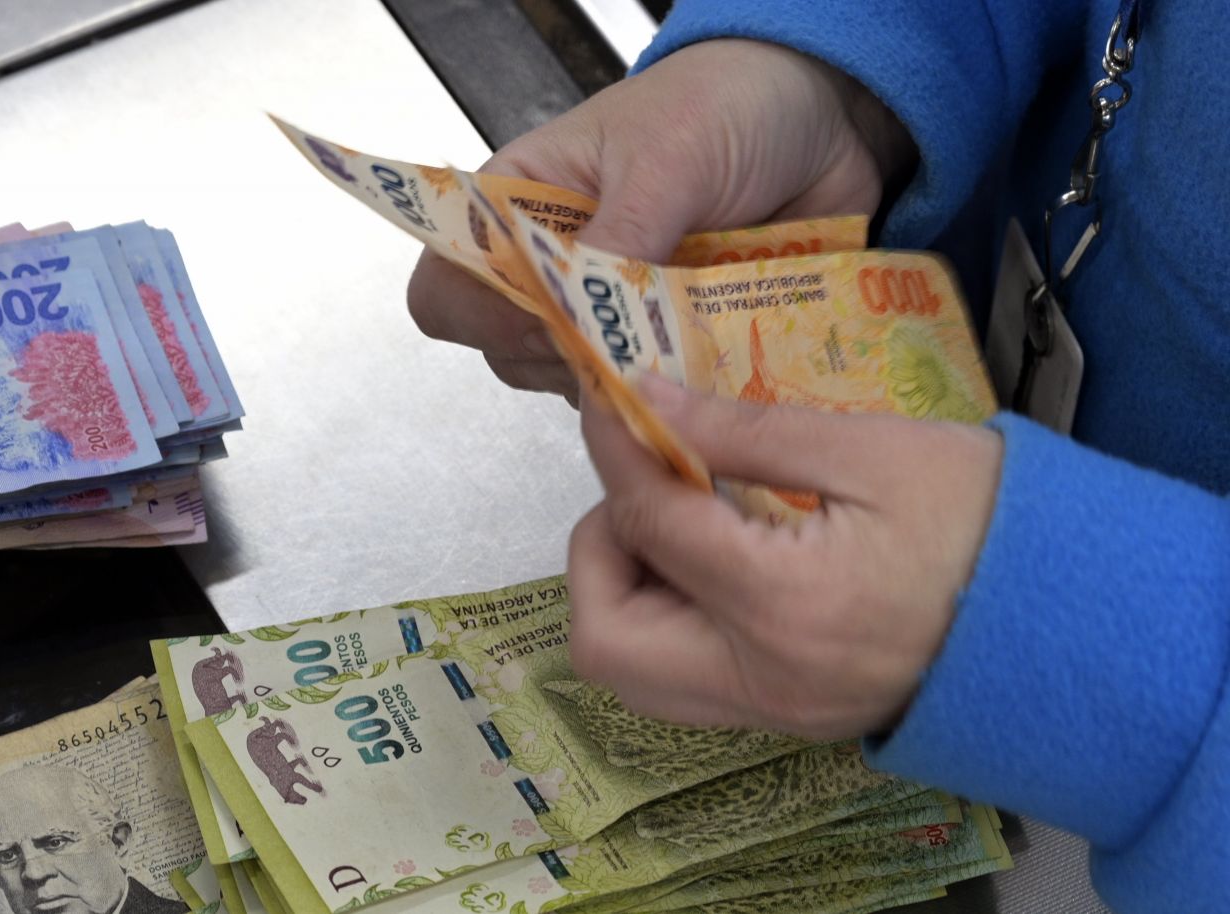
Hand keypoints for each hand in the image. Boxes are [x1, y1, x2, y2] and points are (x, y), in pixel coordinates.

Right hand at [406, 38, 914, 399]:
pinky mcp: (669, 345)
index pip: (450, 284)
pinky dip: (680, 397)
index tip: (548, 315)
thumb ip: (621, 238)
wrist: (824, 114)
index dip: (483, 314)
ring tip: (687, 345)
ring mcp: (612, 313)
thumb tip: (585, 322)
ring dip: (626, 384)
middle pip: (508, 352)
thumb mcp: (668, 158)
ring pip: (578, 388)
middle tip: (631, 334)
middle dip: (565, 357)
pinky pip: (653, 397)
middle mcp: (554, 267)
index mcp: (520, 204)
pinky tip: (714, 368)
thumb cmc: (727, 104)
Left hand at [567, 376, 1001, 739]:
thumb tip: (646, 400)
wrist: (1082, 618)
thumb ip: (745, 431)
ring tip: (684, 518)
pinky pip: (681, 681)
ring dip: (626, 589)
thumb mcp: (874, 451)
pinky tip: (715, 555)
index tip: (610, 398)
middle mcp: (761, 679)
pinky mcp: (786, 719)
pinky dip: (667, 617)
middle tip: (651, 484)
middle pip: (602, 638)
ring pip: (631, 671)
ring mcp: (772, 712)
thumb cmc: (991, 522)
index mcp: (784, 605)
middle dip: (601, 549)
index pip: (648, 523)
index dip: (614, 450)